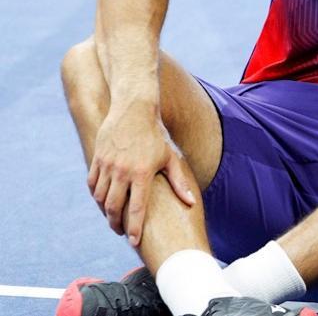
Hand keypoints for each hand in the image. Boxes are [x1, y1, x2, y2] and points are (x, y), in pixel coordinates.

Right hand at [88, 106, 196, 245]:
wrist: (134, 110)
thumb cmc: (156, 135)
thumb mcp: (171, 157)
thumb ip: (179, 182)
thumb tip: (191, 202)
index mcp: (142, 173)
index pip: (137, 208)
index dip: (134, 228)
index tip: (134, 242)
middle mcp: (122, 171)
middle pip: (114, 207)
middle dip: (116, 224)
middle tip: (122, 231)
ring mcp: (107, 165)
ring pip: (100, 198)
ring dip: (105, 212)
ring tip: (113, 218)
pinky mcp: (97, 159)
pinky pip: (92, 184)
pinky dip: (96, 196)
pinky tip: (104, 201)